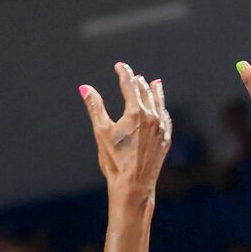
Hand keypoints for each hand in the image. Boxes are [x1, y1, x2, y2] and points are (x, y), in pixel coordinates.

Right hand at [82, 63, 171, 199]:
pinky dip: (162, 110)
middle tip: (133, 76)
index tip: (120, 65)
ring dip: (154, 92)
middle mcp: (152, 118)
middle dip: (138, 83)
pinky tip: (161, 109)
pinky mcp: (165, 140)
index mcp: (136, 113)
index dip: (124, 73)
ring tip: (154, 83)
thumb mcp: (101, 132)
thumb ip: (95, 107)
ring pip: (158, 104)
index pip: (129, 86)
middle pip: (145, 93)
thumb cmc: (115, 161)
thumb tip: (85, 88)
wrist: (134, 186)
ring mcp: (161, 130)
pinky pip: (166, 119)